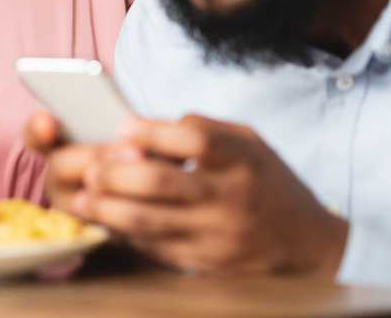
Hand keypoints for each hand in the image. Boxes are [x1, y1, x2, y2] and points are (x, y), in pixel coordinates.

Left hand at [27, 112, 348, 276]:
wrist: (307, 242)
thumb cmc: (265, 180)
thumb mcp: (247, 140)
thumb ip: (200, 128)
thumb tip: (140, 126)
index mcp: (241, 158)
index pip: (192, 140)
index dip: (150, 132)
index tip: (120, 126)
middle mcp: (229, 197)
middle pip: (159, 182)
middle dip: (114, 173)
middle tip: (91, 167)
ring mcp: (216, 235)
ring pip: (147, 222)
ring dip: (106, 209)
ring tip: (83, 198)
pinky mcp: (206, 263)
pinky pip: (153, 248)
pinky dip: (124, 234)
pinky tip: (106, 222)